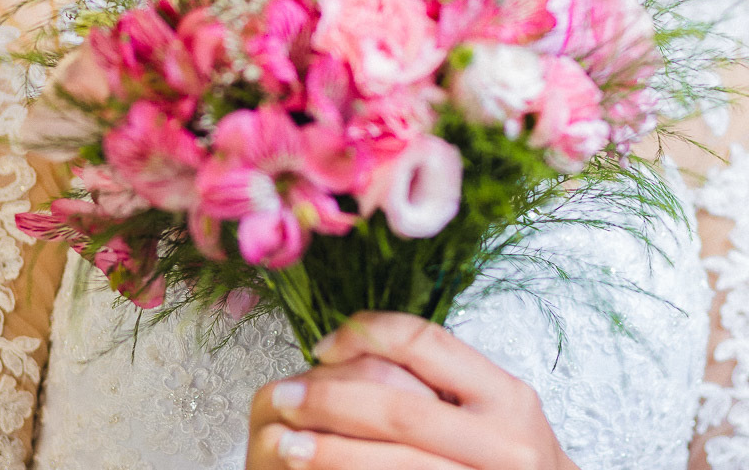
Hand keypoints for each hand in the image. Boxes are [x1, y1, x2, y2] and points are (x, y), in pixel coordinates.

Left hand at [247, 311, 579, 468]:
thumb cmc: (510, 461)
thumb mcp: (493, 409)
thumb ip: (441, 382)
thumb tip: (350, 351)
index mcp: (507, 396)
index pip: (424, 342)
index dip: (365, 335)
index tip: (322, 345)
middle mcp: (503, 441)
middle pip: (398, 408)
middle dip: (331, 400)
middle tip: (283, 396)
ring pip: (392, 463)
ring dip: (329, 452)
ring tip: (285, 444)